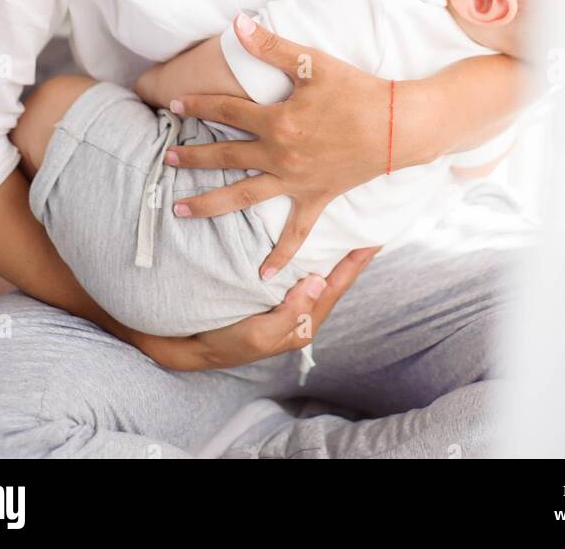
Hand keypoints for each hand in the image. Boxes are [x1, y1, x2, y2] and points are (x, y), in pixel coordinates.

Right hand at [135, 246, 382, 370]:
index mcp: (302, 322)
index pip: (336, 285)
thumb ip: (291, 313)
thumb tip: (319, 283)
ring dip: (328, 247)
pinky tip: (303, 231)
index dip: (356, 262)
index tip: (375, 238)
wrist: (188, 343)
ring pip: (313, 268)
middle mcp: (298, 309)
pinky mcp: (267, 290)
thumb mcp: (259, 334)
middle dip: (348, 252)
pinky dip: (302, 247)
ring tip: (341, 221)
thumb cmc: (226, 341)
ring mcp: (283, 299)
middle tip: (365, 222)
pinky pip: (292, 265)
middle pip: (331, 275)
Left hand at [164, 17, 391, 273]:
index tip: (174, 106)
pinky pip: (296, 232)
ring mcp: (296, 181)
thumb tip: (236, 23)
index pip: (226, 112)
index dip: (198, 106)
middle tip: (168, 159)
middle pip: (227, 157)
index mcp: (277, 121)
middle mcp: (280, 155)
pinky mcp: (316, 197)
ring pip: (245, 196)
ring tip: (180, 211)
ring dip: (211, 204)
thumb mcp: (313, 63)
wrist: (398, 126)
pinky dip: (280, 255)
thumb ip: (271, 46)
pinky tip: (261, 275)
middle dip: (194, 157)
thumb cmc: (356, 90)